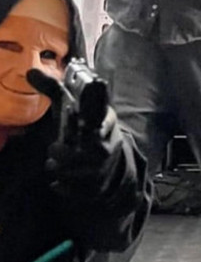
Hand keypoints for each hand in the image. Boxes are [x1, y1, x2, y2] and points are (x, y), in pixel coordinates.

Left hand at [26, 68, 120, 199]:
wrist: (104, 159)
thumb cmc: (82, 128)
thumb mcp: (70, 107)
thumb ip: (53, 89)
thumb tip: (30, 71)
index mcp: (105, 121)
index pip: (104, 118)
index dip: (94, 120)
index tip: (78, 119)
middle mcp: (109, 144)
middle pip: (96, 150)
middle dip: (70, 152)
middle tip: (53, 148)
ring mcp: (105, 166)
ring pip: (88, 172)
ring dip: (65, 170)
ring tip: (53, 166)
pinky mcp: (99, 184)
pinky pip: (83, 190)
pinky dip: (67, 188)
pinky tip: (56, 183)